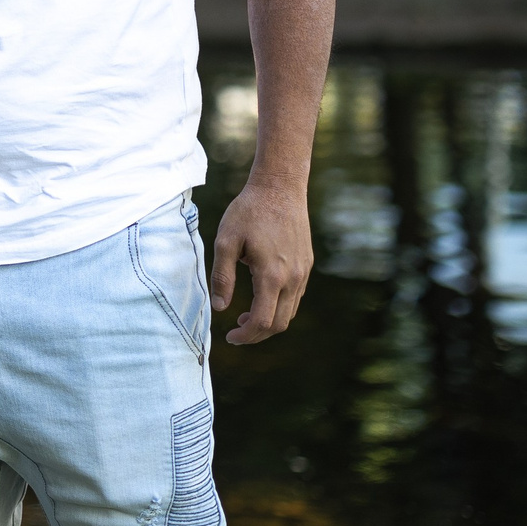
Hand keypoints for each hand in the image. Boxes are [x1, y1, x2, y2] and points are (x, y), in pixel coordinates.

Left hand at [210, 180, 313, 344]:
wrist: (280, 188)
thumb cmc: (249, 212)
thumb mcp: (225, 241)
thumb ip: (222, 276)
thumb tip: (219, 308)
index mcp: (272, 275)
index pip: (263, 321)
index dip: (246, 336)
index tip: (229, 337)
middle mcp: (293, 278)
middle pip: (280, 324)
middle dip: (257, 334)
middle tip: (235, 332)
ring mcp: (303, 272)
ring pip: (290, 312)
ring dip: (269, 321)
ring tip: (245, 316)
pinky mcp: (307, 265)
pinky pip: (296, 297)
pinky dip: (280, 307)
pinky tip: (262, 298)